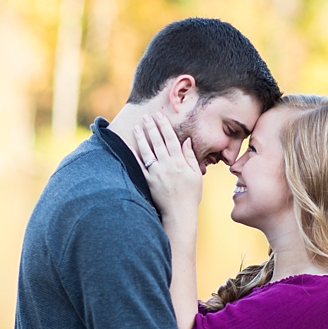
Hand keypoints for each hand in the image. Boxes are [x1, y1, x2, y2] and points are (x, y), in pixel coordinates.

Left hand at [127, 109, 202, 224]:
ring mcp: (156, 172)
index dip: (165, 126)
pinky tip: (131, 146)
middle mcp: (167, 165)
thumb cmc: (191, 195)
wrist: (179, 213)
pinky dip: (134, 155)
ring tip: (137, 127)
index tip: (160, 116)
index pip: (171, 139)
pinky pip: (139, 165)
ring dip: (141, 138)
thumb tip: (187, 141)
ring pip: (147, 151)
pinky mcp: (148, 180)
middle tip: (146, 116)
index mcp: (180, 162)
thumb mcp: (196, 175)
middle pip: (158, 142)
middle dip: (152, 127)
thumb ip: (190, 157)